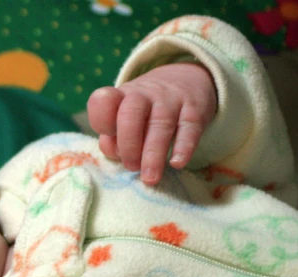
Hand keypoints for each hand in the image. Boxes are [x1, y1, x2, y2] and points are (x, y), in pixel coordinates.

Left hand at [87, 62, 216, 183]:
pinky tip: (177, 164)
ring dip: (153, 155)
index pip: (104, 101)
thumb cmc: (145, 110)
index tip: (109, 139)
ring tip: (150, 178)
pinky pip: (190, 127)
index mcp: (120, 97)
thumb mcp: (123, 116)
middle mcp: (143, 95)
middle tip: (132, 167)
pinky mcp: (195, 110)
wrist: (186, 77)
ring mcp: (170, 100)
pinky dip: (184, 147)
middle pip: (130, 115)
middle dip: (128, 146)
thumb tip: (116, 155)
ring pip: (160, 124)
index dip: (102, 120)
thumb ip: (113, 137)